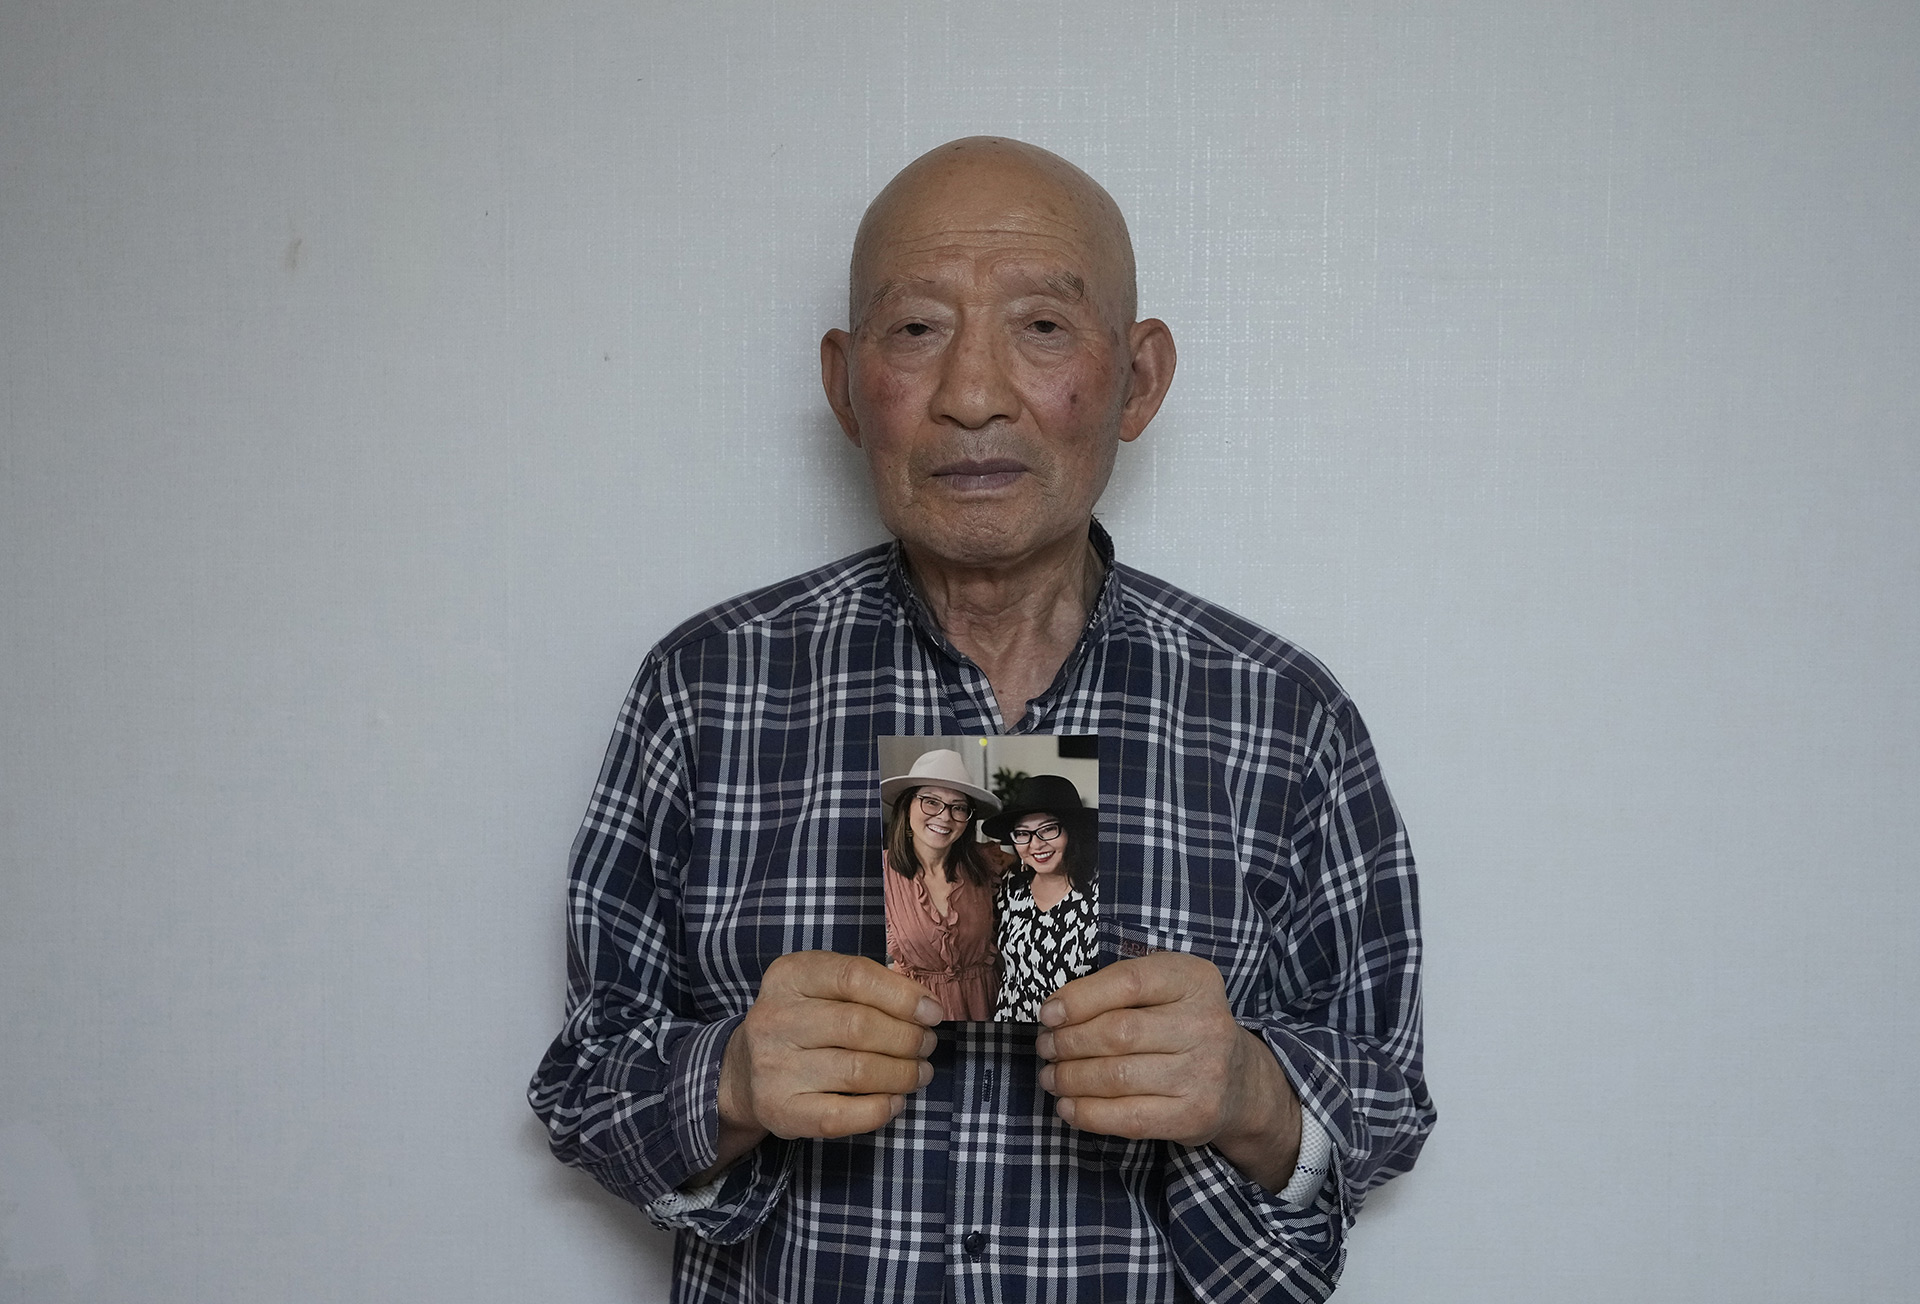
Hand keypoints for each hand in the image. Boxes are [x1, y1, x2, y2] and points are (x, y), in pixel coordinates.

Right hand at [701, 952, 942, 1178]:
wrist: (744, 1070)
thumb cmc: (803, 1021)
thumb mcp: (823, 986)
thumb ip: (869, 985)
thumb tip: (925, 1006)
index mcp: (790, 976)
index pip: (854, 976)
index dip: (903, 996)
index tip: (933, 1013)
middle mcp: (775, 1018)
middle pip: (860, 1026)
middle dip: (907, 1038)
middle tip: (927, 1045)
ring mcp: (774, 1067)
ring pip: (858, 1071)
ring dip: (902, 1074)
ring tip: (919, 1072)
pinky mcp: (781, 1110)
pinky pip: (842, 1115)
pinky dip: (879, 1109)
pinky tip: (895, 1100)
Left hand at [1035, 951, 1302, 1191]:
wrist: (1239, 1082)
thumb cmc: (1183, 1025)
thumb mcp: (1165, 988)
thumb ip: (1119, 988)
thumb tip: (1055, 1012)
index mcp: (1194, 980)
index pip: (1129, 982)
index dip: (1079, 999)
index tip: (1048, 1014)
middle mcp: (1205, 1024)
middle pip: (1118, 1033)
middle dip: (1068, 1042)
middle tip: (1046, 1048)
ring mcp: (1203, 1073)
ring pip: (1117, 1076)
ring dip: (1070, 1078)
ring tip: (1051, 1076)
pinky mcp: (1193, 1116)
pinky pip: (1127, 1117)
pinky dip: (1087, 1113)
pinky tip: (1068, 1106)